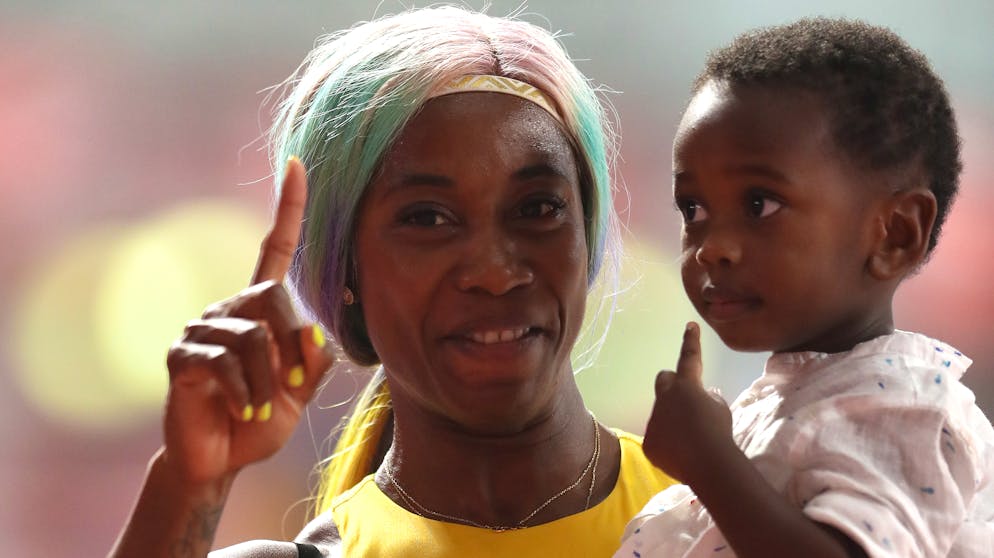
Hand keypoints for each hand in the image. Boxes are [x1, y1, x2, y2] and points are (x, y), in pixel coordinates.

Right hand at [162, 157, 333, 483]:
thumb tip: (315, 335)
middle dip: (293, 345)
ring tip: (264, 407)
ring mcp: (201, 328)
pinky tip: (244, 411)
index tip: (297, 164)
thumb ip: (314, 359)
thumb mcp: (302, 390)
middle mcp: (229, 307)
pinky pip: (224, 363)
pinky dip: (246, 393)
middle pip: (274, 298)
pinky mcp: (182, 356)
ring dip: (270, 379)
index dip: (288, 208)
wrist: (221, 459)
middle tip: (295, 384)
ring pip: (252, 336)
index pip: (274, 247)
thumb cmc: (262, 418)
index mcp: (260, 307)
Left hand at [641, 322, 733, 484]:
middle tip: (687, 399)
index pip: (689, 357)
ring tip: (692, 439)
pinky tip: (682, 454)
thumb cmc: (718, 431)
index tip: (690, 325)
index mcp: (686, 385)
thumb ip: (709, 398)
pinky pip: (659, 438)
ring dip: (674, 421)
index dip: (691, 341)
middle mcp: (665, 397)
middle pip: (663, 380)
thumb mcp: (720, 409)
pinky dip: (670, 443)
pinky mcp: (649, 442)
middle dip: (673, 384)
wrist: (707, 462)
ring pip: (663, 414)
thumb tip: (704, 397)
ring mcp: (654, 420)